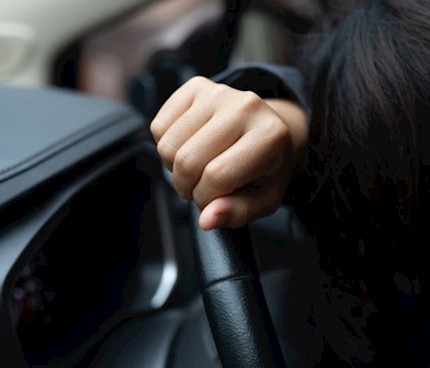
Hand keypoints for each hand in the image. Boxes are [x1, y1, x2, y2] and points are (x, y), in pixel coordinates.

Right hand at [150, 76, 307, 229]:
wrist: (266, 130)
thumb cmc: (264, 168)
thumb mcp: (263, 199)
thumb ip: (237, 213)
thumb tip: (207, 219)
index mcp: (270, 136)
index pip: (216, 177)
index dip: (206, 199)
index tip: (215, 201)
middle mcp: (246, 106)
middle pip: (187, 160)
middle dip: (187, 186)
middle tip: (203, 186)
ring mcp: (218, 92)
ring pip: (168, 146)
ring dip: (175, 167)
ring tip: (198, 166)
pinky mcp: (195, 86)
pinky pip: (159, 127)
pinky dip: (167, 145)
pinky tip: (189, 145)